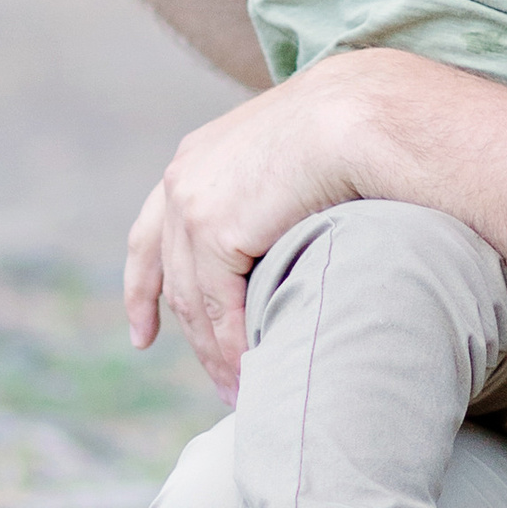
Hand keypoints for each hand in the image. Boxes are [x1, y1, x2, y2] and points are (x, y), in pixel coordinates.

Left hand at [124, 56, 393, 393]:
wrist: (364, 112)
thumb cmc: (355, 128)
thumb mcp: (296, 157)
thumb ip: (277, 190)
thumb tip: (294, 224)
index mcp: (197, 157)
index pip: (153, 232)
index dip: (144, 287)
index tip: (142, 335)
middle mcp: (183, 178)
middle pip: (174, 278)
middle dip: (193, 339)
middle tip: (221, 383)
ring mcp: (192, 204)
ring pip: (195, 303)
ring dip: (217, 356)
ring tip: (243, 395)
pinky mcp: (214, 230)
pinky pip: (219, 310)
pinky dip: (234, 351)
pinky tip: (253, 379)